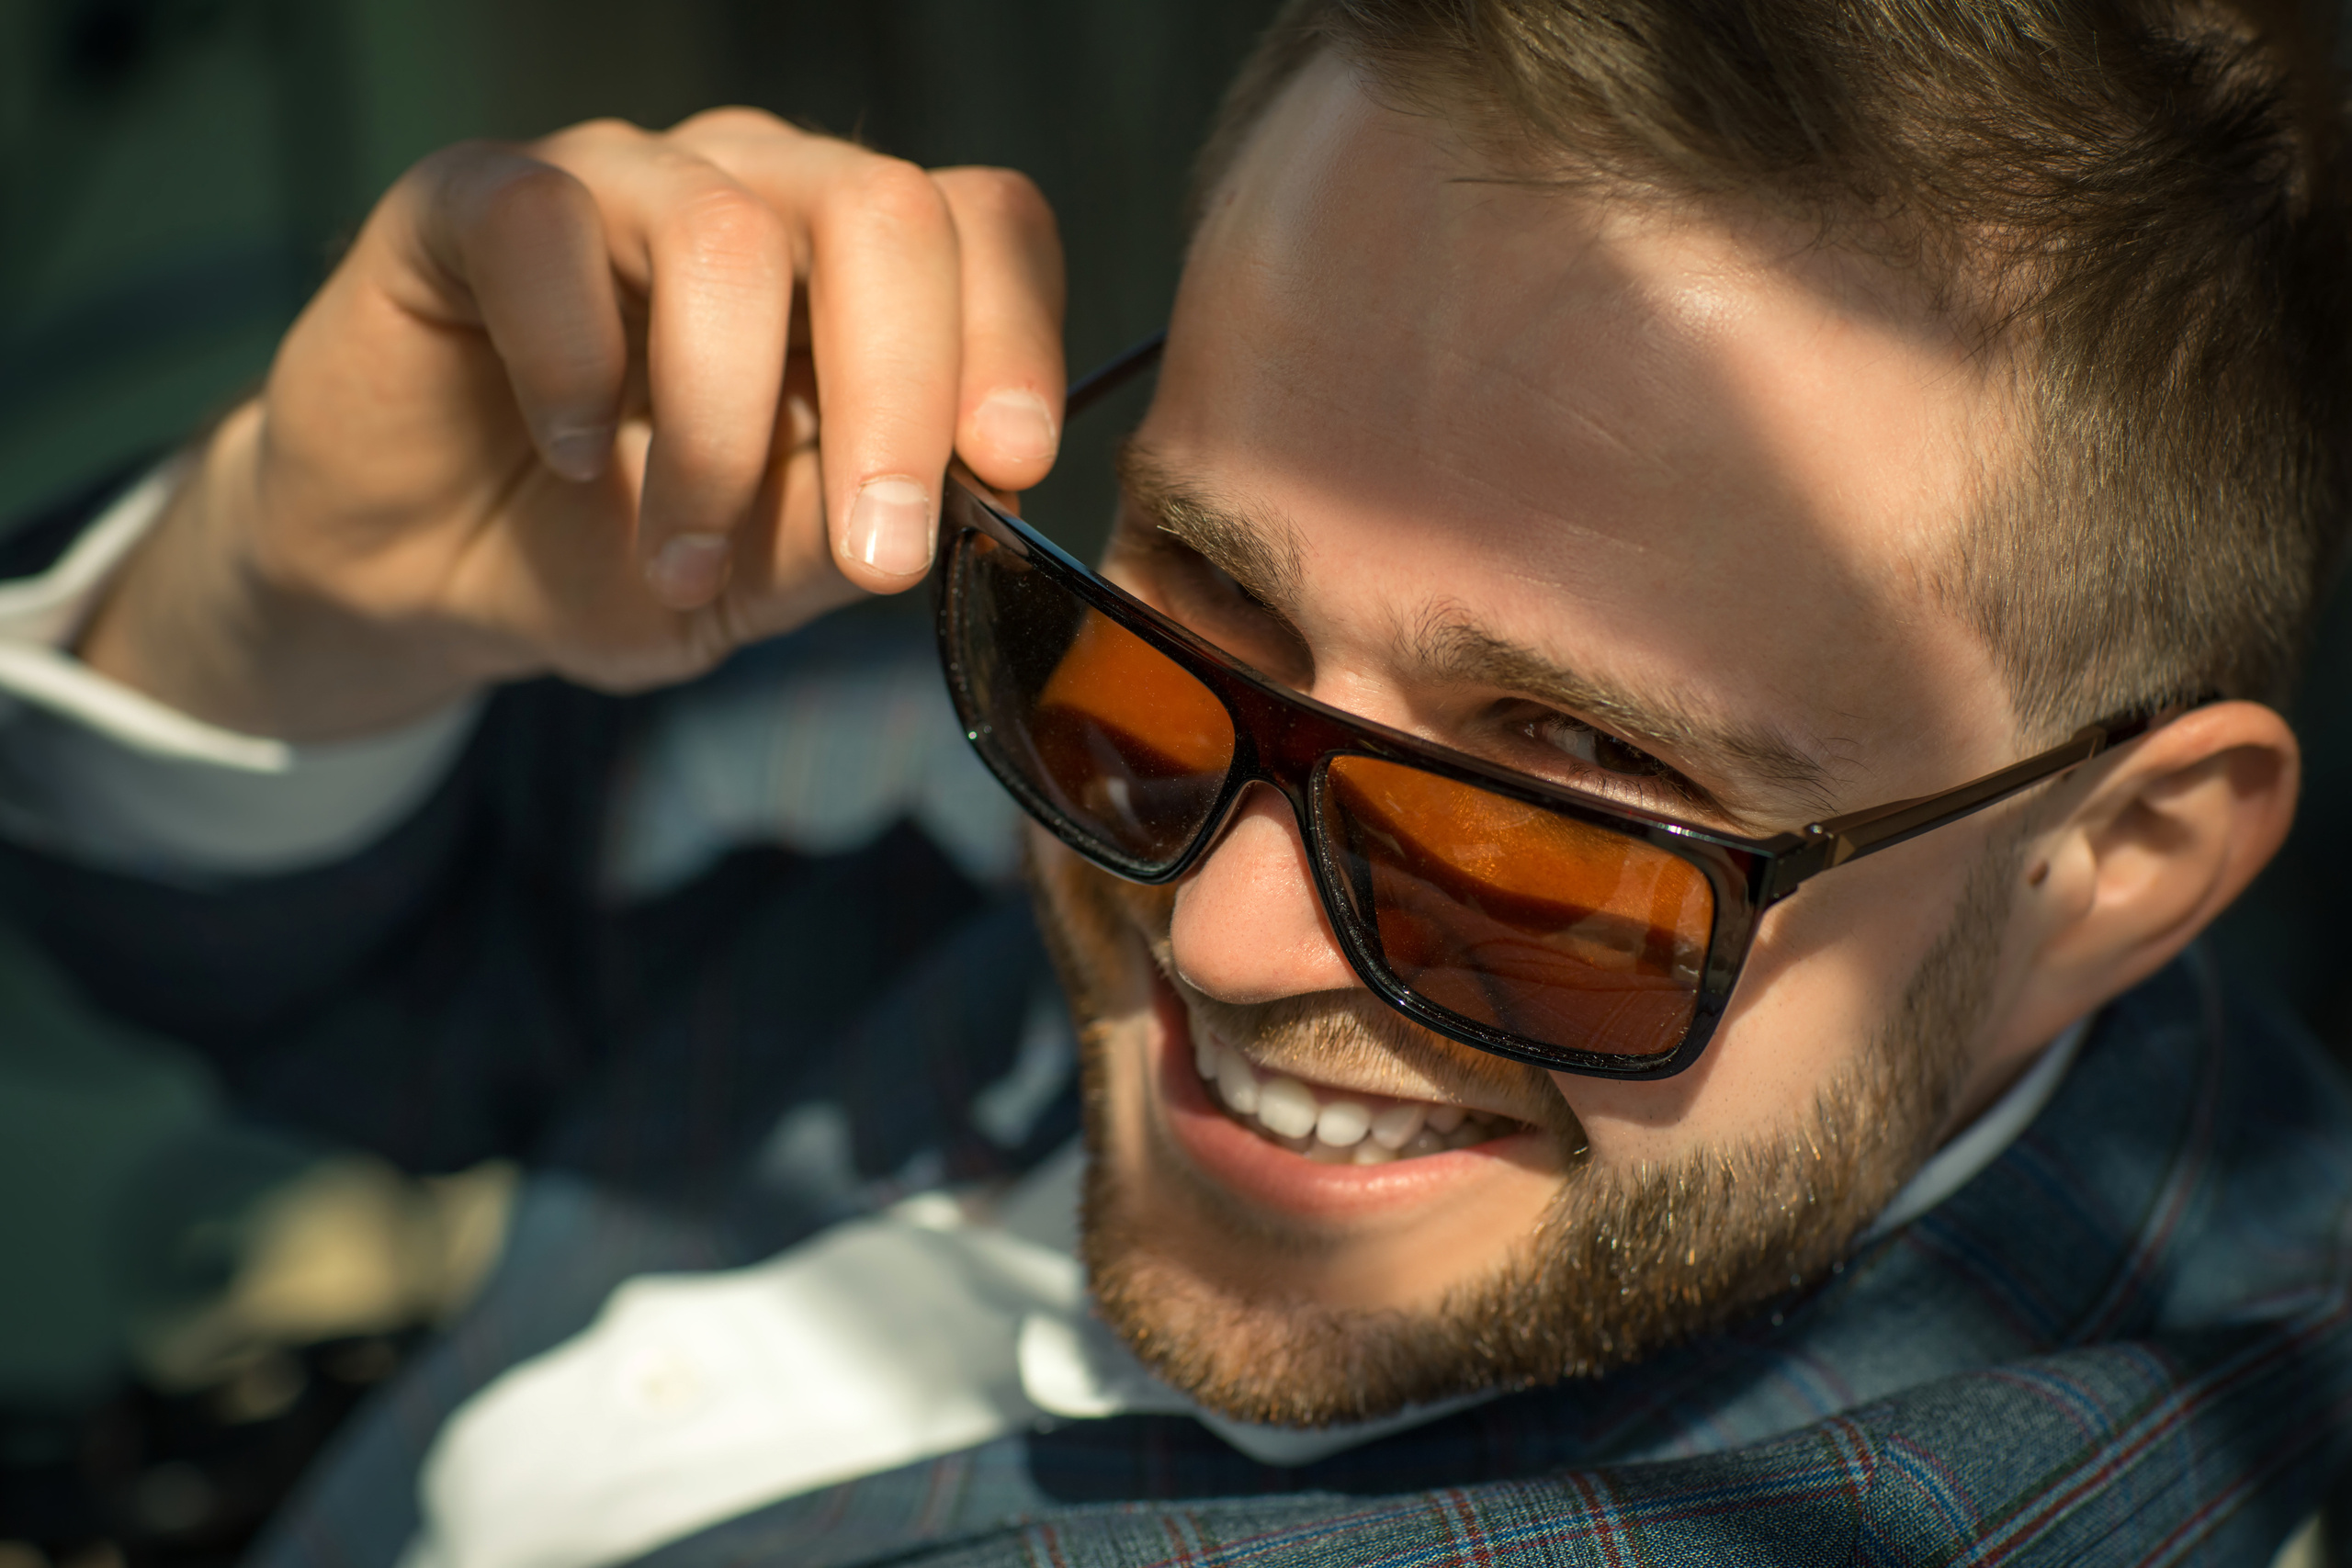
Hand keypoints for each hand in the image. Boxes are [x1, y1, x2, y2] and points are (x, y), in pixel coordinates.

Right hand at [79, 110, 1066, 739]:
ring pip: (729, 238)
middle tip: (877, 551)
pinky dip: (573, 366)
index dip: (1013, 331)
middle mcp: (752, 195)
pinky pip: (547, 226)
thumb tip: (969, 495)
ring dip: (721, 431)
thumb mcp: (759, 579)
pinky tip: (576, 451)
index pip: (981, 226)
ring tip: (682, 558)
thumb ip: (853, 525)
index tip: (1010, 465)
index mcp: (853, 274)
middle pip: (883, 209)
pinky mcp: (474, 196)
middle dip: (899, 396)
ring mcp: (616, 182)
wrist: (419, 578)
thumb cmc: (610, 558)